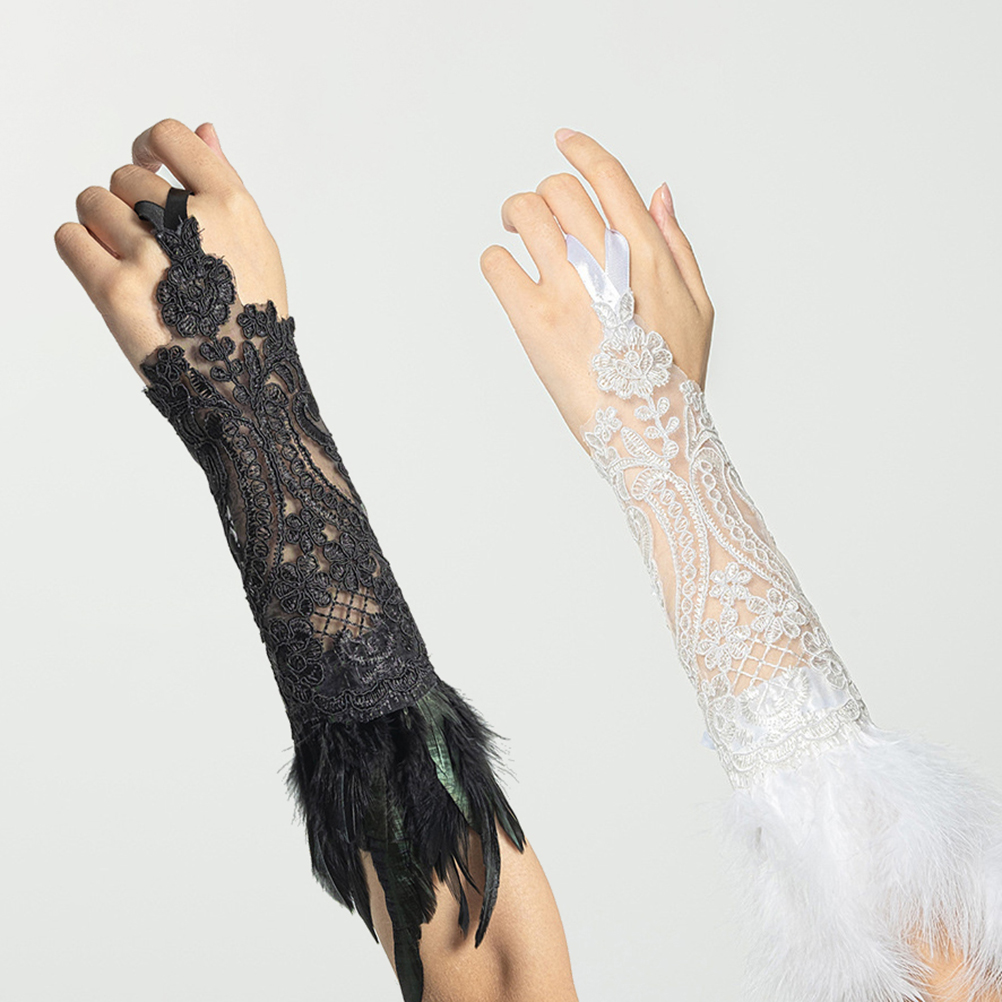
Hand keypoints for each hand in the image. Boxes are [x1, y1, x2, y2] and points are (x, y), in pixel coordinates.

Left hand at [54, 119, 287, 383]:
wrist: (246, 388)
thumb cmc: (255, 318)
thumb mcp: (258, 245)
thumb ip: (227, 184)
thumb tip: (202, 130)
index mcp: (231, 205)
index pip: (170, 136)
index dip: (149, 147)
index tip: (148, 167)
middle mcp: (188, 222)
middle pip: (124, 176)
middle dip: (129, 203)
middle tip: (150, 246)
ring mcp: (149, 255)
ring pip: (91, 202)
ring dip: (101, 225)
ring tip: (129, 262)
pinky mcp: (114, 290)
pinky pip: (68, 238)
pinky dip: (80, 249)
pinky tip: (105, 271)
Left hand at [480, 129, 713, 447]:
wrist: (651, 436)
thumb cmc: (677, 376)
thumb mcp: (698, 305)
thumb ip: (676, 243)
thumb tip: (657, 191)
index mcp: (649, 255)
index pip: (607, 177)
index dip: (580, 149)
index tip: (563, 140)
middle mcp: (607, 263)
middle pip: (559, 189)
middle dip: (544, 192)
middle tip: (533, 213)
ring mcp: (568, 291)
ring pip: (523, 215)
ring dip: (512, 214)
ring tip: (511, 232)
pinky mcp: (535, 323)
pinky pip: (496, 264)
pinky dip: (495, 260)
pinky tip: (507, 275)